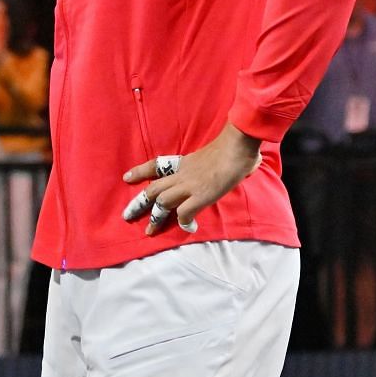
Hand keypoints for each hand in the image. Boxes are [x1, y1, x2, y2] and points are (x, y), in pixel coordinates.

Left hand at [122, 123, 261, 236]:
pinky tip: (188, 227)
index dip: (140, 172)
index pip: (156, 166)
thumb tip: (248, 163)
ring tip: (149, 231)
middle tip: (127, 216)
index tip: (127, 178)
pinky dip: (183, 222)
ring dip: (155, 218)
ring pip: (162, 203)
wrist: (237, 146)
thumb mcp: (216, 153)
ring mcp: (189, 186)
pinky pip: (184, 213)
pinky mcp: (200, 197)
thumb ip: (220, 162)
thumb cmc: (234, 147)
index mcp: (184, 163)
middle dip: (138, 204)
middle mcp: (181, 175)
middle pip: (153, 190)